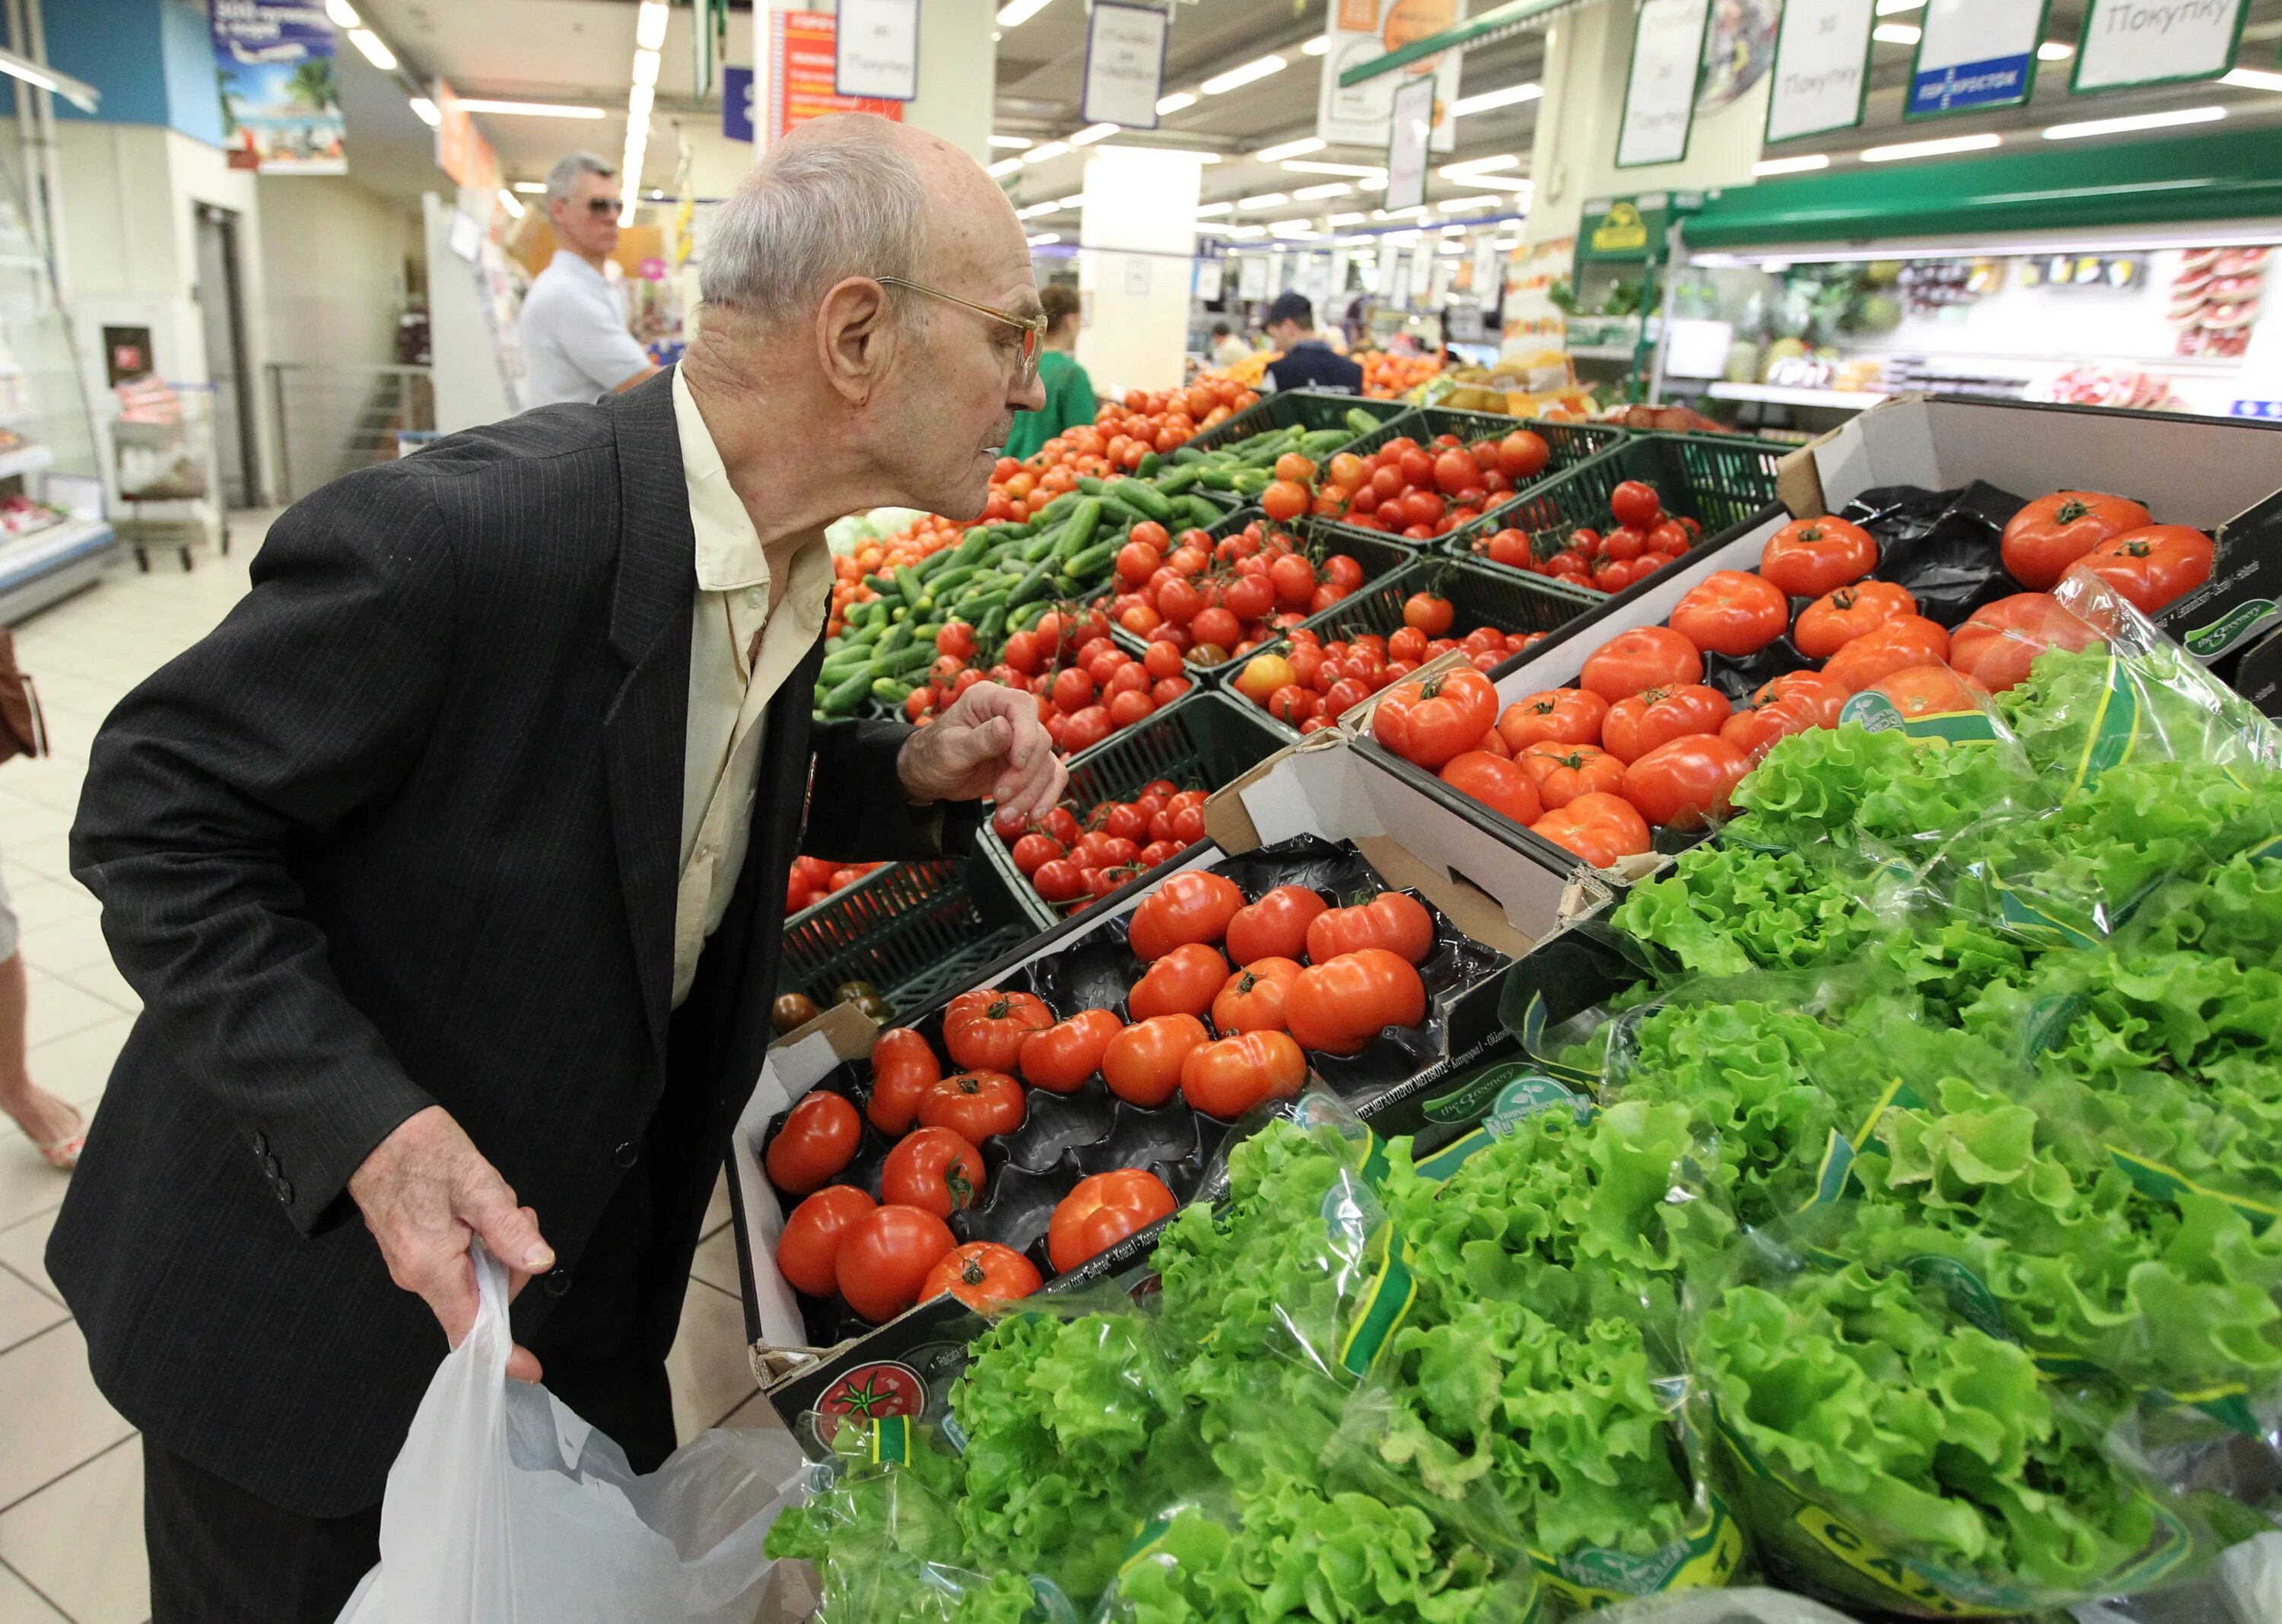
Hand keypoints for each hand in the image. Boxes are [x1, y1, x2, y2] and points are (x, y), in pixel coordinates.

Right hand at [348, 1105, 554, 1381]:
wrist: (371, 1133)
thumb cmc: (418, 1151)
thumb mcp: (478, 1185)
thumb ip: (509, 1230)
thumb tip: (539, 1261)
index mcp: (431, 1268)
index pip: (471, 1330)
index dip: (502, 1353)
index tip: (529, 1369)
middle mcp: (417, 1276)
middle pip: (481, 1299)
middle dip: (511, 1265)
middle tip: (517, 1217)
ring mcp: (412, 1265)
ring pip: (472, 1278)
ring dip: (495, 1247)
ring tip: (491, 1203)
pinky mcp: (412, 1251)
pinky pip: (456, 1263)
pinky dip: (477, 1242)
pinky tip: (476, 1210)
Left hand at [897, 680, 1065, 821]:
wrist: (929, 776)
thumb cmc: (931, 756)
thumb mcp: (949, 749)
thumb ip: (978, 740)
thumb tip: (1006, 728)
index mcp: (987, 699)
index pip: (1021, 707)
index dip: (1026, 735)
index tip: (1016, 764)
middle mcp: (1009, 715)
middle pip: (1039, 741)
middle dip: (1022, 776)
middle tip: (998, 797)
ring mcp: (1021, 739)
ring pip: (1047, 764)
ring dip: (1030, 795)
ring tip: (1004, 816)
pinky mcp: (1028, 763)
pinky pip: (1052, 776)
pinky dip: (1046, 797)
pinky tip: (1032, 815)